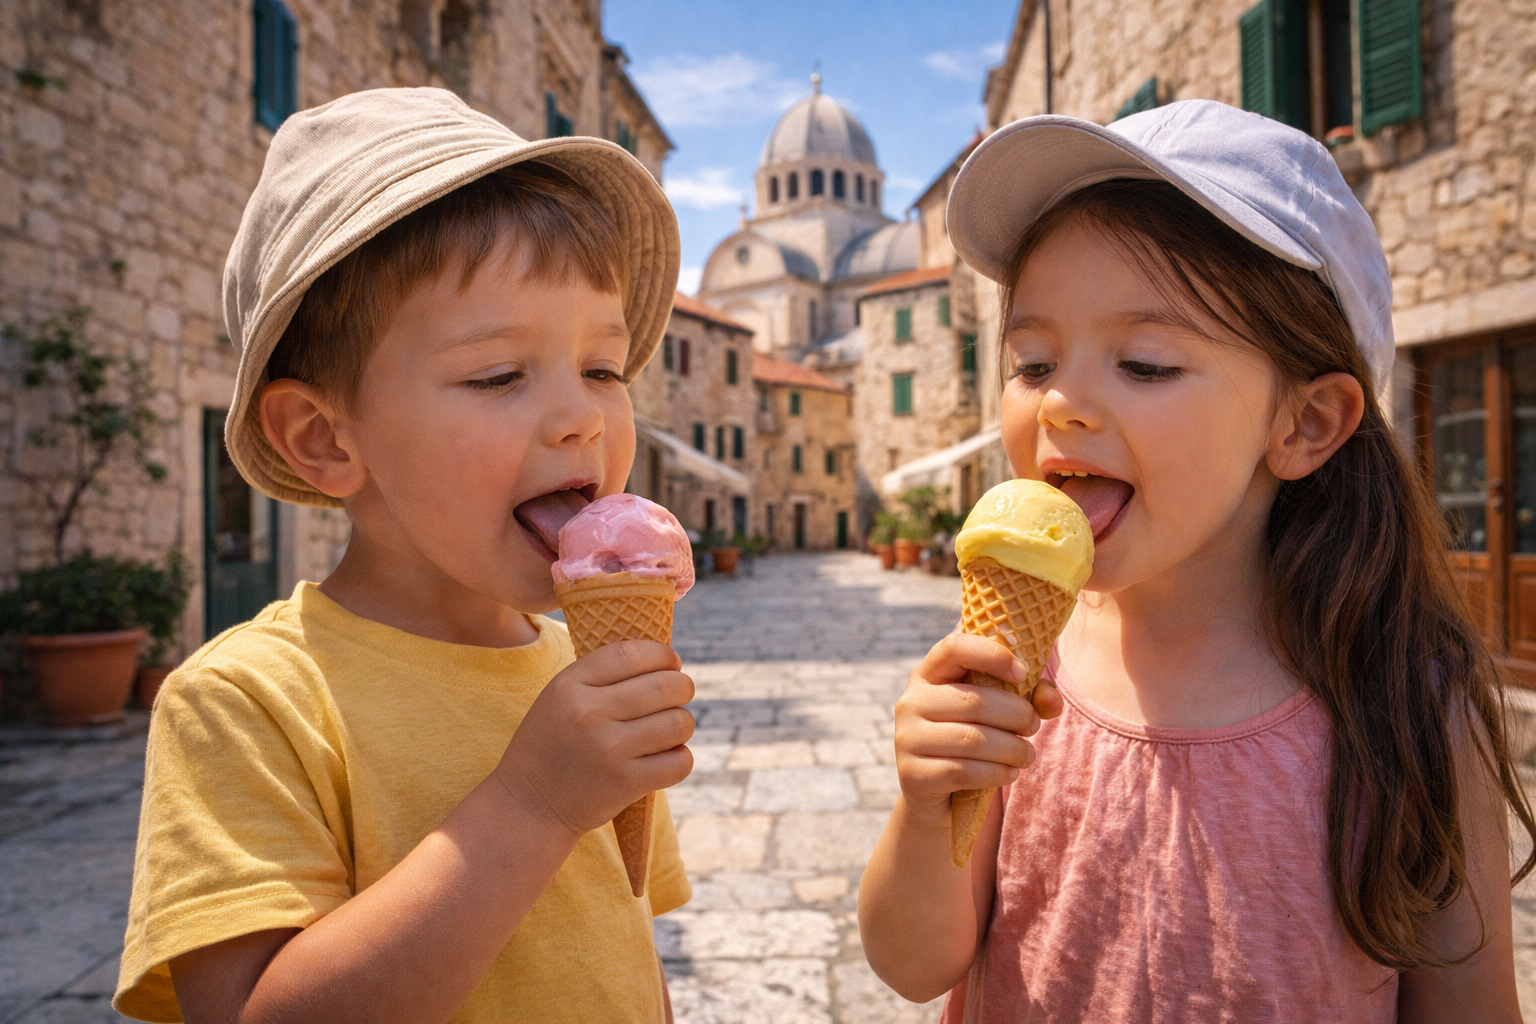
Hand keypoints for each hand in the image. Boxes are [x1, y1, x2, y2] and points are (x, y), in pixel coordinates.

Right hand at [493, 640, 693, 836]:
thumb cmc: (554, 743)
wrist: (529, 804)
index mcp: (569, 685)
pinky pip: (680, 761)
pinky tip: (665, 759)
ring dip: (682, 725)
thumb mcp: (560, 698)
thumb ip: (603, 676)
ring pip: (678, 723)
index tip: (672, 663)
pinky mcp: (625, 783)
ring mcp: (608, 749)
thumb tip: (669, 662)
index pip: (631, 654)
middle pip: (665, 686)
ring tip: (669, 731)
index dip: (662, 654)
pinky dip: (680, 759)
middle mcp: (588, 713)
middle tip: (679, 696)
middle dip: (682, 687)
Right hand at [892, 633, 1061, 828]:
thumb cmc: (971, 739)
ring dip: (1012, 749)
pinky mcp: (913, 776)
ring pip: (972, 740)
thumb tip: (1052, 701)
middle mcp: (910, 702)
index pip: (953, 648)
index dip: (992, 655)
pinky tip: (1010, 773)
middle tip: (1034, 726)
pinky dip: (997, 773)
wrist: (936, 793)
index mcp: (929, 675)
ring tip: (1027, 755)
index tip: (1022, 673)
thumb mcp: (998, 712)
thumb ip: (1029, 698)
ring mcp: (907, 739)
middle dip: (1016, 714)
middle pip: (973, 700)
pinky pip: (964, 772)